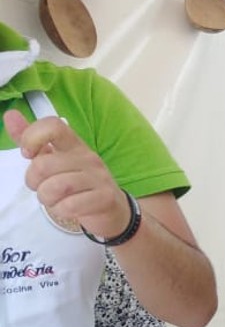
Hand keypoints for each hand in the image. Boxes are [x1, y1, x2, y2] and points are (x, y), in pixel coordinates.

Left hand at [4, 110, 129, 238]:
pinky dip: (61, 211)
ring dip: (47, 199)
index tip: (27, 154)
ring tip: (54, 200)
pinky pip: (70, 205)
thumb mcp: (56, 159)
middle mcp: (88, 157)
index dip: (32, 137)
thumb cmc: (79, 184)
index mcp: (74, 145)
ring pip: (55, 187)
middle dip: (33, 182)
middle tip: (42, 187)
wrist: (113, 209)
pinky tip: (67, 209)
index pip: (53, 126)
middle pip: (43, 164)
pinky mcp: (104, 197)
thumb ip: (32, 140)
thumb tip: (10, 115)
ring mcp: (98, 177)